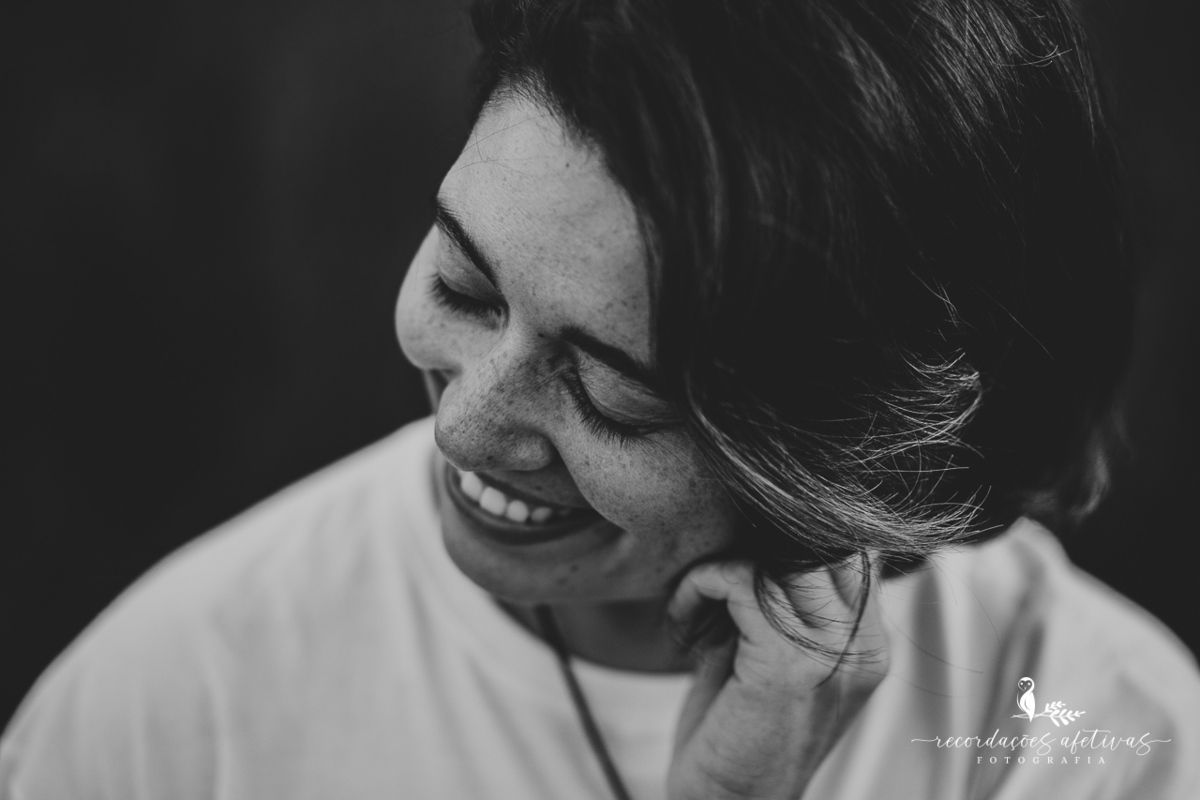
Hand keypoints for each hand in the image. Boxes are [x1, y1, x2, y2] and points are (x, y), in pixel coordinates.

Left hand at [665, 558, 888, 799]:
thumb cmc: (738, 735)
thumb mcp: (773, 657)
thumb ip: (782, 600)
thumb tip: (761, 529)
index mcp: (867, 644)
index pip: (849, 547)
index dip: (787, 538)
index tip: (738, 558)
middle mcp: (861, 647)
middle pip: (819, 542)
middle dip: (756, 545)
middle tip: (713, 580)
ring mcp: (830, 656)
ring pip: (781, 557)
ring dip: (722, 568)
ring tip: (696, 602)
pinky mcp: (787, 666)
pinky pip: (741, 582)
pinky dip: (700, 585)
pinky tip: (685, 621)